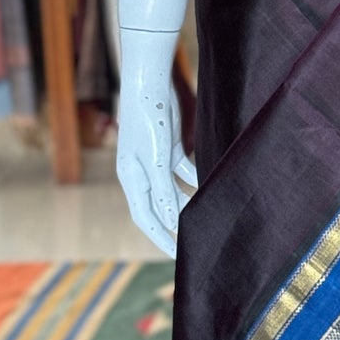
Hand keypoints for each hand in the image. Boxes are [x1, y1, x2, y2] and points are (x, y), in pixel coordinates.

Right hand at [116, 29, 196, 258]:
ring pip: (171, 190)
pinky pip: (182, 170)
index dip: (162, 237)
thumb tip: (170, 222)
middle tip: (192, 246)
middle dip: (172, 227)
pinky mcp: (169, 146)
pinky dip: (193, 180)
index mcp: (132, 179)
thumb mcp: (156, 160)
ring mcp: (155, 159)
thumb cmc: (149, 121)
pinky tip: (208, 185)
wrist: (150, 83)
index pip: (146, 218)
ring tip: (204, 218)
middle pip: (157, 208)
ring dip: (185, 204)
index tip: (178, 256)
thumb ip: (163, 192)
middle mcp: (140, 172)